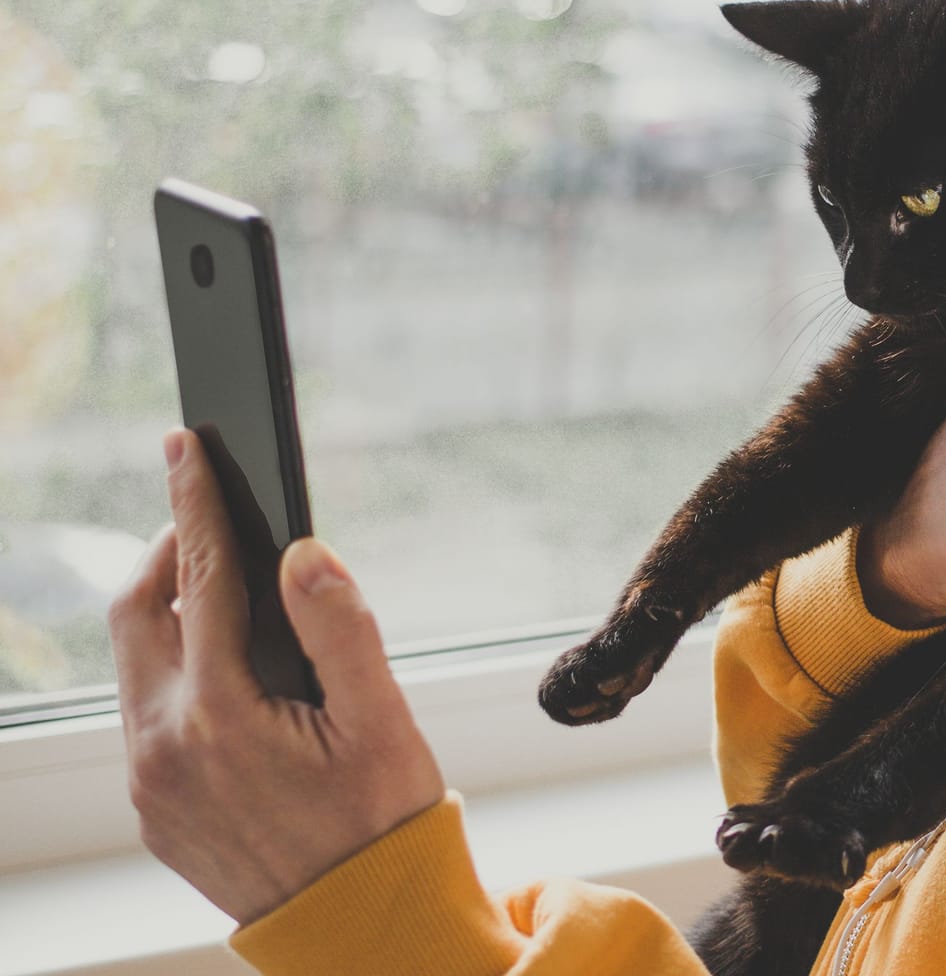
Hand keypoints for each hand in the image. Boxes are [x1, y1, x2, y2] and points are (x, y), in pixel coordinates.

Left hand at [107, 427, 445, 925]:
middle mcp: (164, 747)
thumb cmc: (383, 823)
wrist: (359, 926)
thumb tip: (303, 553)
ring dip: (166, 615)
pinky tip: (223, 673)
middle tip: (205, 519)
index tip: (185, 446)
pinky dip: (173, 673)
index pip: (200, 579)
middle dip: (164, 553)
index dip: (195, 504)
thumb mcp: (382, 721)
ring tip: (219, 590)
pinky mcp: (153, 810)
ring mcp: (149, 783)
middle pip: (136, 613)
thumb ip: (340, 629)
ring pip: (134, 666)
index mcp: (221, 714)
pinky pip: (143, 717)